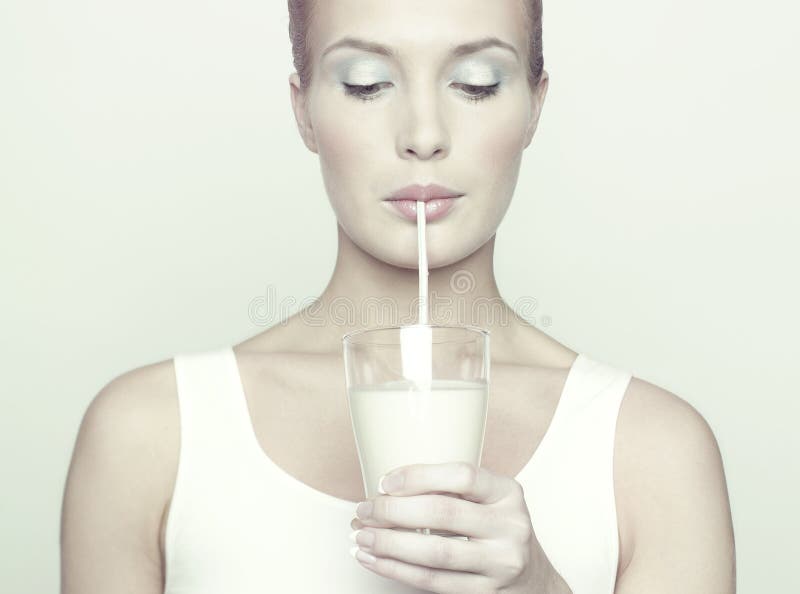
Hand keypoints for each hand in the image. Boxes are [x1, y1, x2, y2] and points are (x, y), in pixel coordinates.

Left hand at [349, 462, 570, 592]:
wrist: (533, 580)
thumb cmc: (498, 530)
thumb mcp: (489, 500)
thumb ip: (453, 491)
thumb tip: (387, 489)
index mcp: (508, 493)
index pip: (462, 475)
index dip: (418, 476)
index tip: (385, 482)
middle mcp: (509, 526)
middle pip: (443, 513)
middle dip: (394, 510)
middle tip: (364, 509)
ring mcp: (500, 563)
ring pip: (434, 553)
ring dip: (389, 544)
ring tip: (361, 536)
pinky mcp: (485, 592)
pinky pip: (432, 581)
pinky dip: (396, 570)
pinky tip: (375, 559)